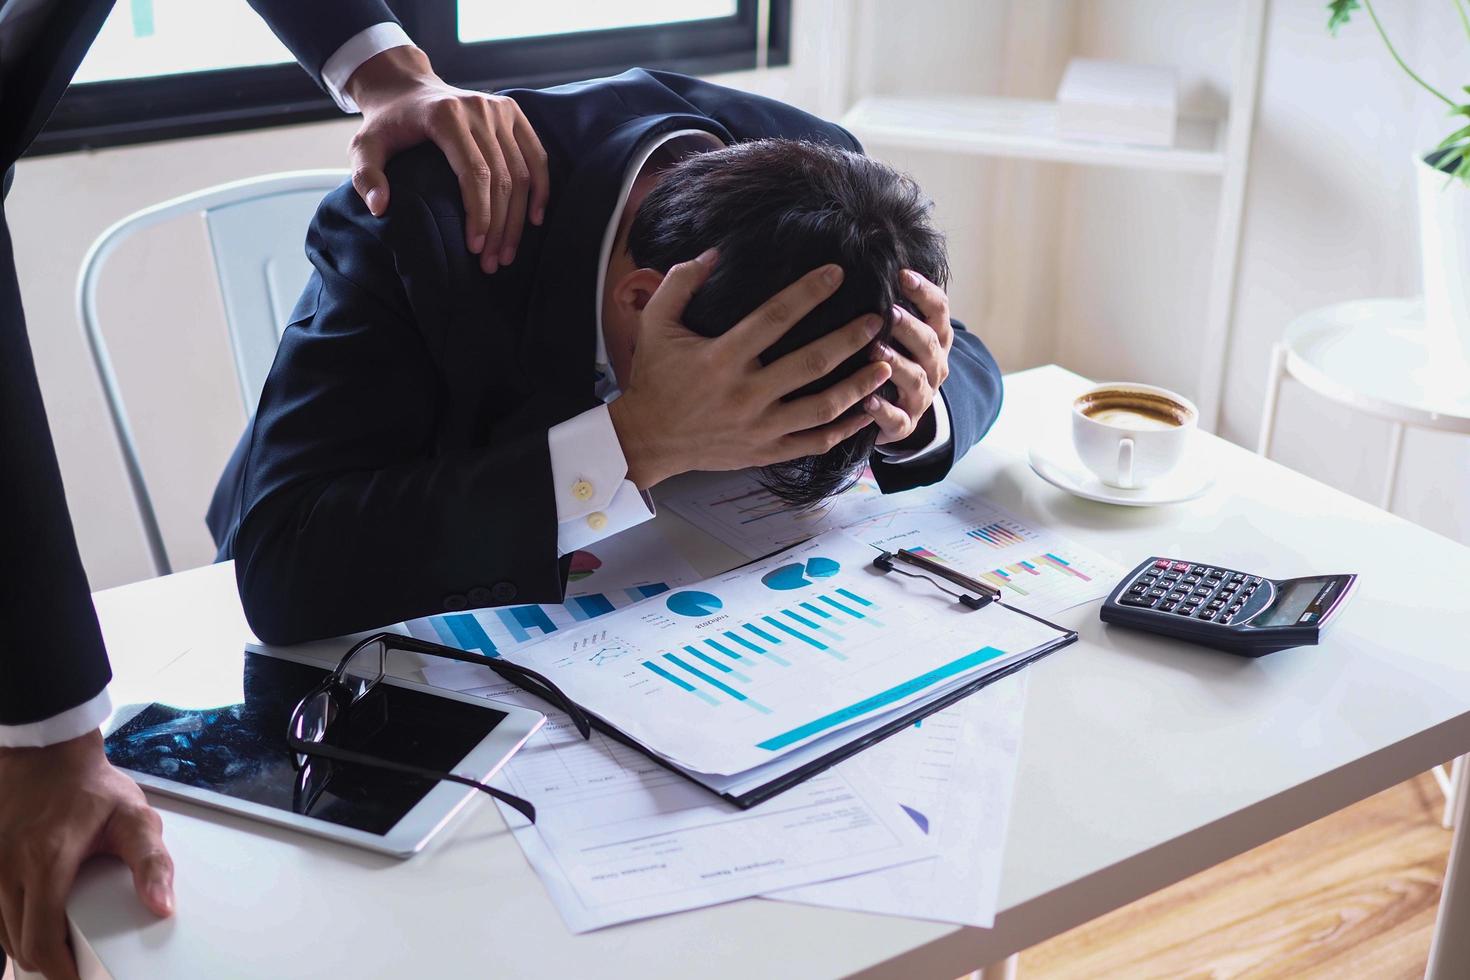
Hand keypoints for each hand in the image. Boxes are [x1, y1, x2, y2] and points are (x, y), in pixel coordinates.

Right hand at [0, 731, 172, 979]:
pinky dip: (12, 928)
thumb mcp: (135, 817)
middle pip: (20, 944)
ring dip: (29, 945)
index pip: (41, 939)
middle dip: (48, 961)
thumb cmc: (92, 788)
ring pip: (2, 933)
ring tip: (61, 946)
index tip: (79, 977)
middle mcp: (9, 869)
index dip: (60, 968)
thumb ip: (152, 863)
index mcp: (47, 861)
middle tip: (77, 963)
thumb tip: (162, 906)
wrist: (47, 756)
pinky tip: (36, 925)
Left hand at [345, 45, 550, 274]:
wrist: (407, 86)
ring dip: (519, 218)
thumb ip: (367, 176)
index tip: (476, 248)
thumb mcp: (364, 146)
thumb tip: (380, 208)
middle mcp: (478, 109)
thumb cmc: (387, 124)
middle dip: (500, 226)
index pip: (474, 173)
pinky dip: (541, 189)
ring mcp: (499, 108)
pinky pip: (536, 155)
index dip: (480, 214)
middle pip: (502, 177)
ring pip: (522, 172)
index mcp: (445, 116)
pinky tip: (535, 220)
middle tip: (493, 262)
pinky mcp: (513, 111)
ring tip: (508, 253)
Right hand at [608, 252, 891, 487]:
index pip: (775, 317)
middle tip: (877, 320)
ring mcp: (758, 427)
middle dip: (849, 339)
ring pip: (821, 408)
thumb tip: (714, 252)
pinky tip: (869, 412)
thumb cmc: (654, 377)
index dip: (809, 292)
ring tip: (886, 365)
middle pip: (810, 363)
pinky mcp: (765, 451)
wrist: (646, 440)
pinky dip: (845, 429)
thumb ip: (680, 283)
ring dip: (858, 386)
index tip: (837, 273)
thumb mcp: (654, 323)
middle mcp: (745, 393)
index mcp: (721, 358)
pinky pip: (814, 443)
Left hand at [866, 270, 953, 445]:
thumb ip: (892, 304)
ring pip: (916, 379)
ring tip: (875, 351)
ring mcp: (922, 396)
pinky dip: (884, 411)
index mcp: (936, 339)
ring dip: (896, 364)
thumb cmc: (895, 359)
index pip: (939, 311)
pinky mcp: (904, 424)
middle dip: (909, 327)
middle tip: (888, 311)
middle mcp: (934, 366)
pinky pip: (898, 419)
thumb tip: (865, 263)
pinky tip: (866, 401)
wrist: (902, 412)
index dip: (924, 292)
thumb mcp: (900, 332)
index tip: (903, 275)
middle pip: (929, 343)